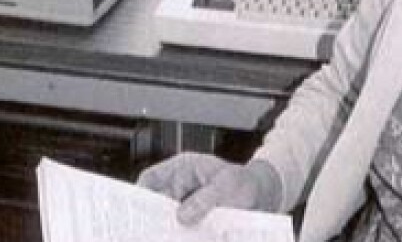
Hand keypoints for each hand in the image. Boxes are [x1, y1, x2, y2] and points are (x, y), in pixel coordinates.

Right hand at [137, 152, 278, 224]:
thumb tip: (182, 216)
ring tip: (168, 236)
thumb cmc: (245, 183)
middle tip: (151, 233)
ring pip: (167, 218)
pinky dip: (180, 234)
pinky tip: (182, 238)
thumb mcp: (228, 186)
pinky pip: (180, 228)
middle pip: (156, 202)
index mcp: (184, 167)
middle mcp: (181, 185)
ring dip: (168, 229)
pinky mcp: (193, 219)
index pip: (151, 178)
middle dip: (153, 217)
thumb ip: (205, 199)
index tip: (137, 212)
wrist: (263, 195)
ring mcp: (186, 203)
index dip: (140, 193)